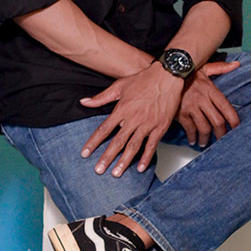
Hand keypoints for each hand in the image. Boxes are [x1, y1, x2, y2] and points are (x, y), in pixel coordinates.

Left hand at [79, 62, 184, 177]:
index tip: (85, 153)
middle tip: (98, 170)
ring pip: (133, 146)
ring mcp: (147, 124)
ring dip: (124, 161)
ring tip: (116, 173)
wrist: (167, 76)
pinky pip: (152, 145)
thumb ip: (101, 97)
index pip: (103, 129)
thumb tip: (83, 102)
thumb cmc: (143, 80)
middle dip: (107, 158)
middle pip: (117, 142)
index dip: (93, 142)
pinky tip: (139, 168)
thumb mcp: (119, 86)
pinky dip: (146, 158)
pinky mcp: (160, 127)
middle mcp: (133, 119)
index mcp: (121, 109)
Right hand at [177, 61, 239, 145]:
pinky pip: (189, 129)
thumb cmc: (185, 71)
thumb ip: (221, 68)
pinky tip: (193, 140)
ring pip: (204, 128)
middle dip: (222, 134)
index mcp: (210, 90)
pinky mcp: (180, 113)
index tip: (237, 129)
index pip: (227, 108)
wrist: (165, 72)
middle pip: (217, 122)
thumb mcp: (204, 67)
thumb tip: (237, 64)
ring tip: (205, 142)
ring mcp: (191, 107)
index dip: (234, 121)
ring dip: (206, 138)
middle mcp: (202, 100)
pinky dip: (192, 136)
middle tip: (222, 140)